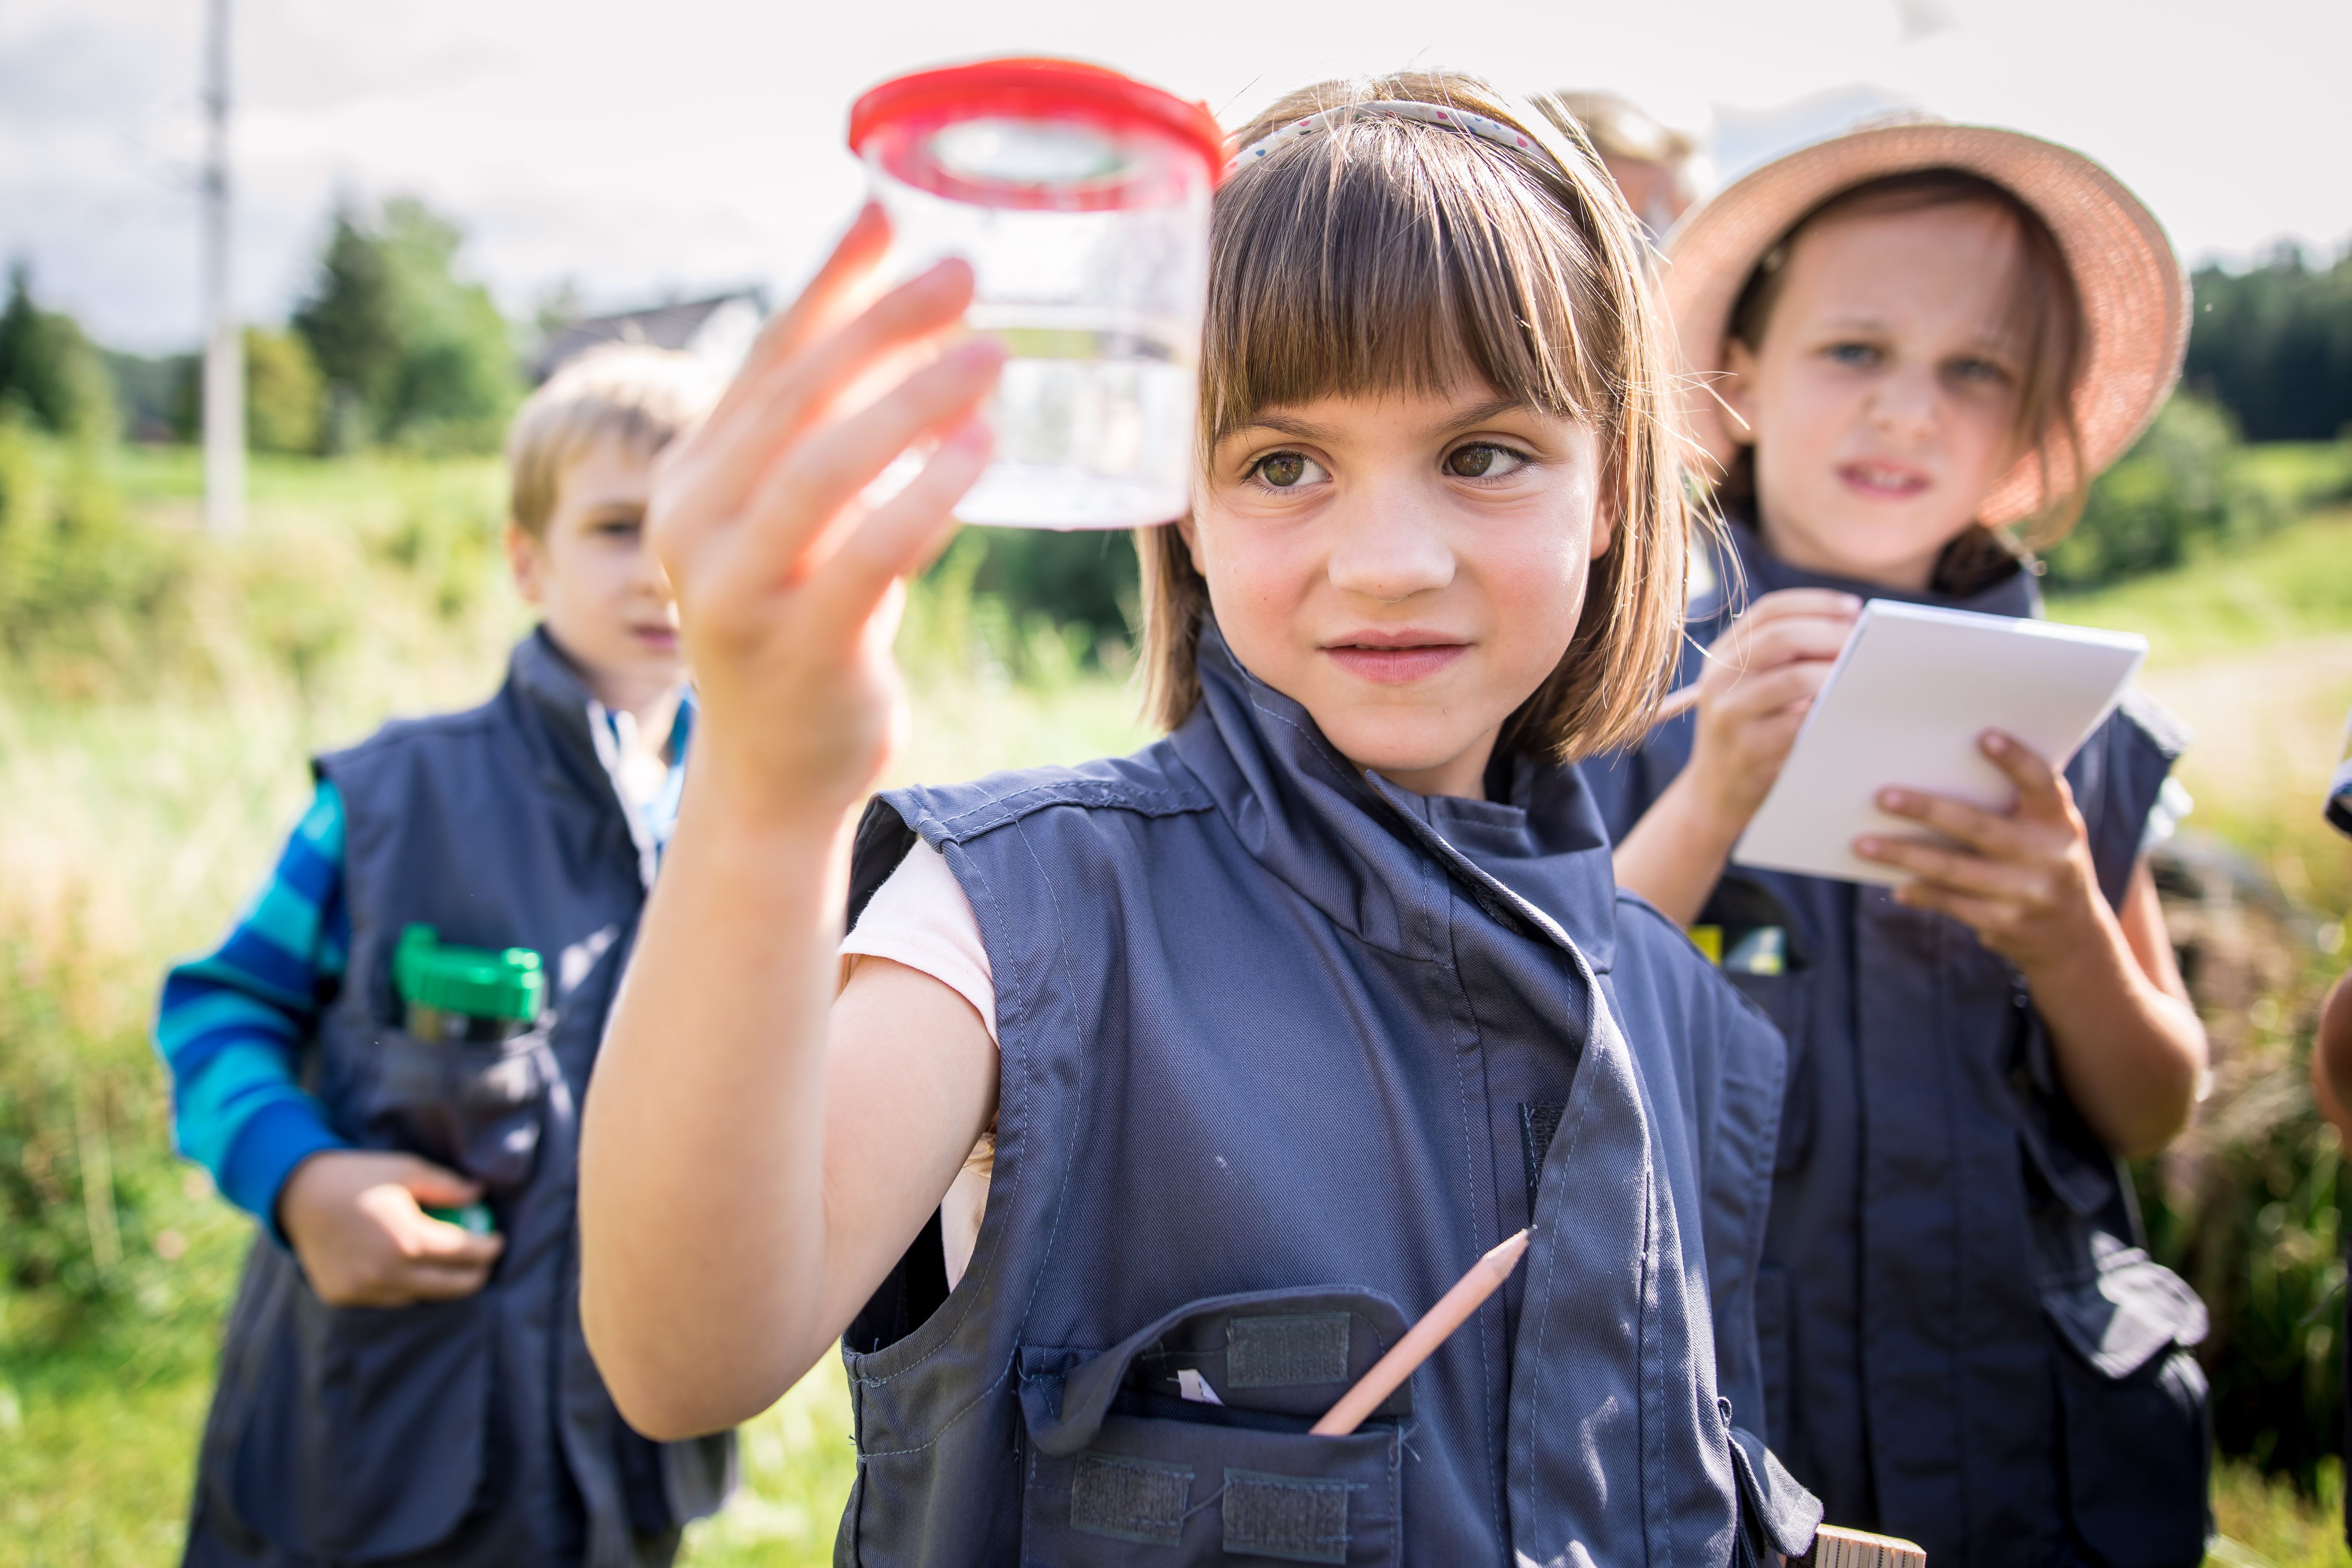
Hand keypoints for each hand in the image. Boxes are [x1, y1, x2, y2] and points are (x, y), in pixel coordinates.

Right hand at [278, 1150, 504, 1307]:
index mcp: (408, 1241)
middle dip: (475, 1275)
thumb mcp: (408, 1170)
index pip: (466, 1254)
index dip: (489, 1249)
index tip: (499, 1241)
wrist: (299, 1195)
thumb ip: (448, 1185)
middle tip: (484, 1262)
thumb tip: (480, 1195)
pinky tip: (414, 1273)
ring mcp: (364, 1291)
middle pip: (451, 1286)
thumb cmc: (359, 1177)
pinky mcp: (345, 1298)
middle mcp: (388, 1274)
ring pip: (421, 1297)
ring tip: (454, 1269)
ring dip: (441, 1285)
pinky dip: (406, 1288)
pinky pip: (389, 1300)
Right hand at [649, 204, 1004, 833]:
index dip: (827, 280)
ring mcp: (732, 588)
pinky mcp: (794, 645)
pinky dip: (926, 494)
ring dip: (914, 400)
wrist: (778, 773)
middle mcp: (692, 522)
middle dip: (881, 323)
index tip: (888, 212)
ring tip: (992, 356)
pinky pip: (866, 552)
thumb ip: (831, 441)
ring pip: (825, 465)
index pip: (765, 357)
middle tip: (966, 272)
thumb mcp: (806, 524)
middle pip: (794, 396)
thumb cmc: (808, 627)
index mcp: (690, 477)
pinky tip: (982, 452)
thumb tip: (913, 330)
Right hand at [1683, 588, 1861, 830]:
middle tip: (1863, 644)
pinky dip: (1830, 713)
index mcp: (1722, 654)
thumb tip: (1849, 630)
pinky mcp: (1748, 749)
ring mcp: (1729, 714)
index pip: (1770, 611)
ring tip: (1859, 676)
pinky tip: (1847, 711)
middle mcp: (1718, 678)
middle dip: (1831, 635)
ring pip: (1795, 678)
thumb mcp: (1750, 687)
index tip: (1854, 609)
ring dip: (1836, 673)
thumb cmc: (1749, 732)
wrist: (1715, 792)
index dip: (1816, 603)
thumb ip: (1784, 658)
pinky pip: (1801, 723)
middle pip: (1781, 637)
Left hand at [1854, 730, 2107, 971]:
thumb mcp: (2046, 831)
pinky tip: (1896, 886)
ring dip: (1904, 856)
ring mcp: (2028, 893)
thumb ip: (2014, 805)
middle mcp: (2049, 855)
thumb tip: (1935, 774)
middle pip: (1979, 827)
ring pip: (1954, 870)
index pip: (2041, 784)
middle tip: (1882, 796)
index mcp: (2060, 821)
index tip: (1983, 736)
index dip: (2016, 759)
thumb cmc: (2043, 861)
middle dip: (1926, 810)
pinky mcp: (2006, 924)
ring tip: (1862, 844)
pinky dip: (1921, 892)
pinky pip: (1952, 904)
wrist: (2073, 935)